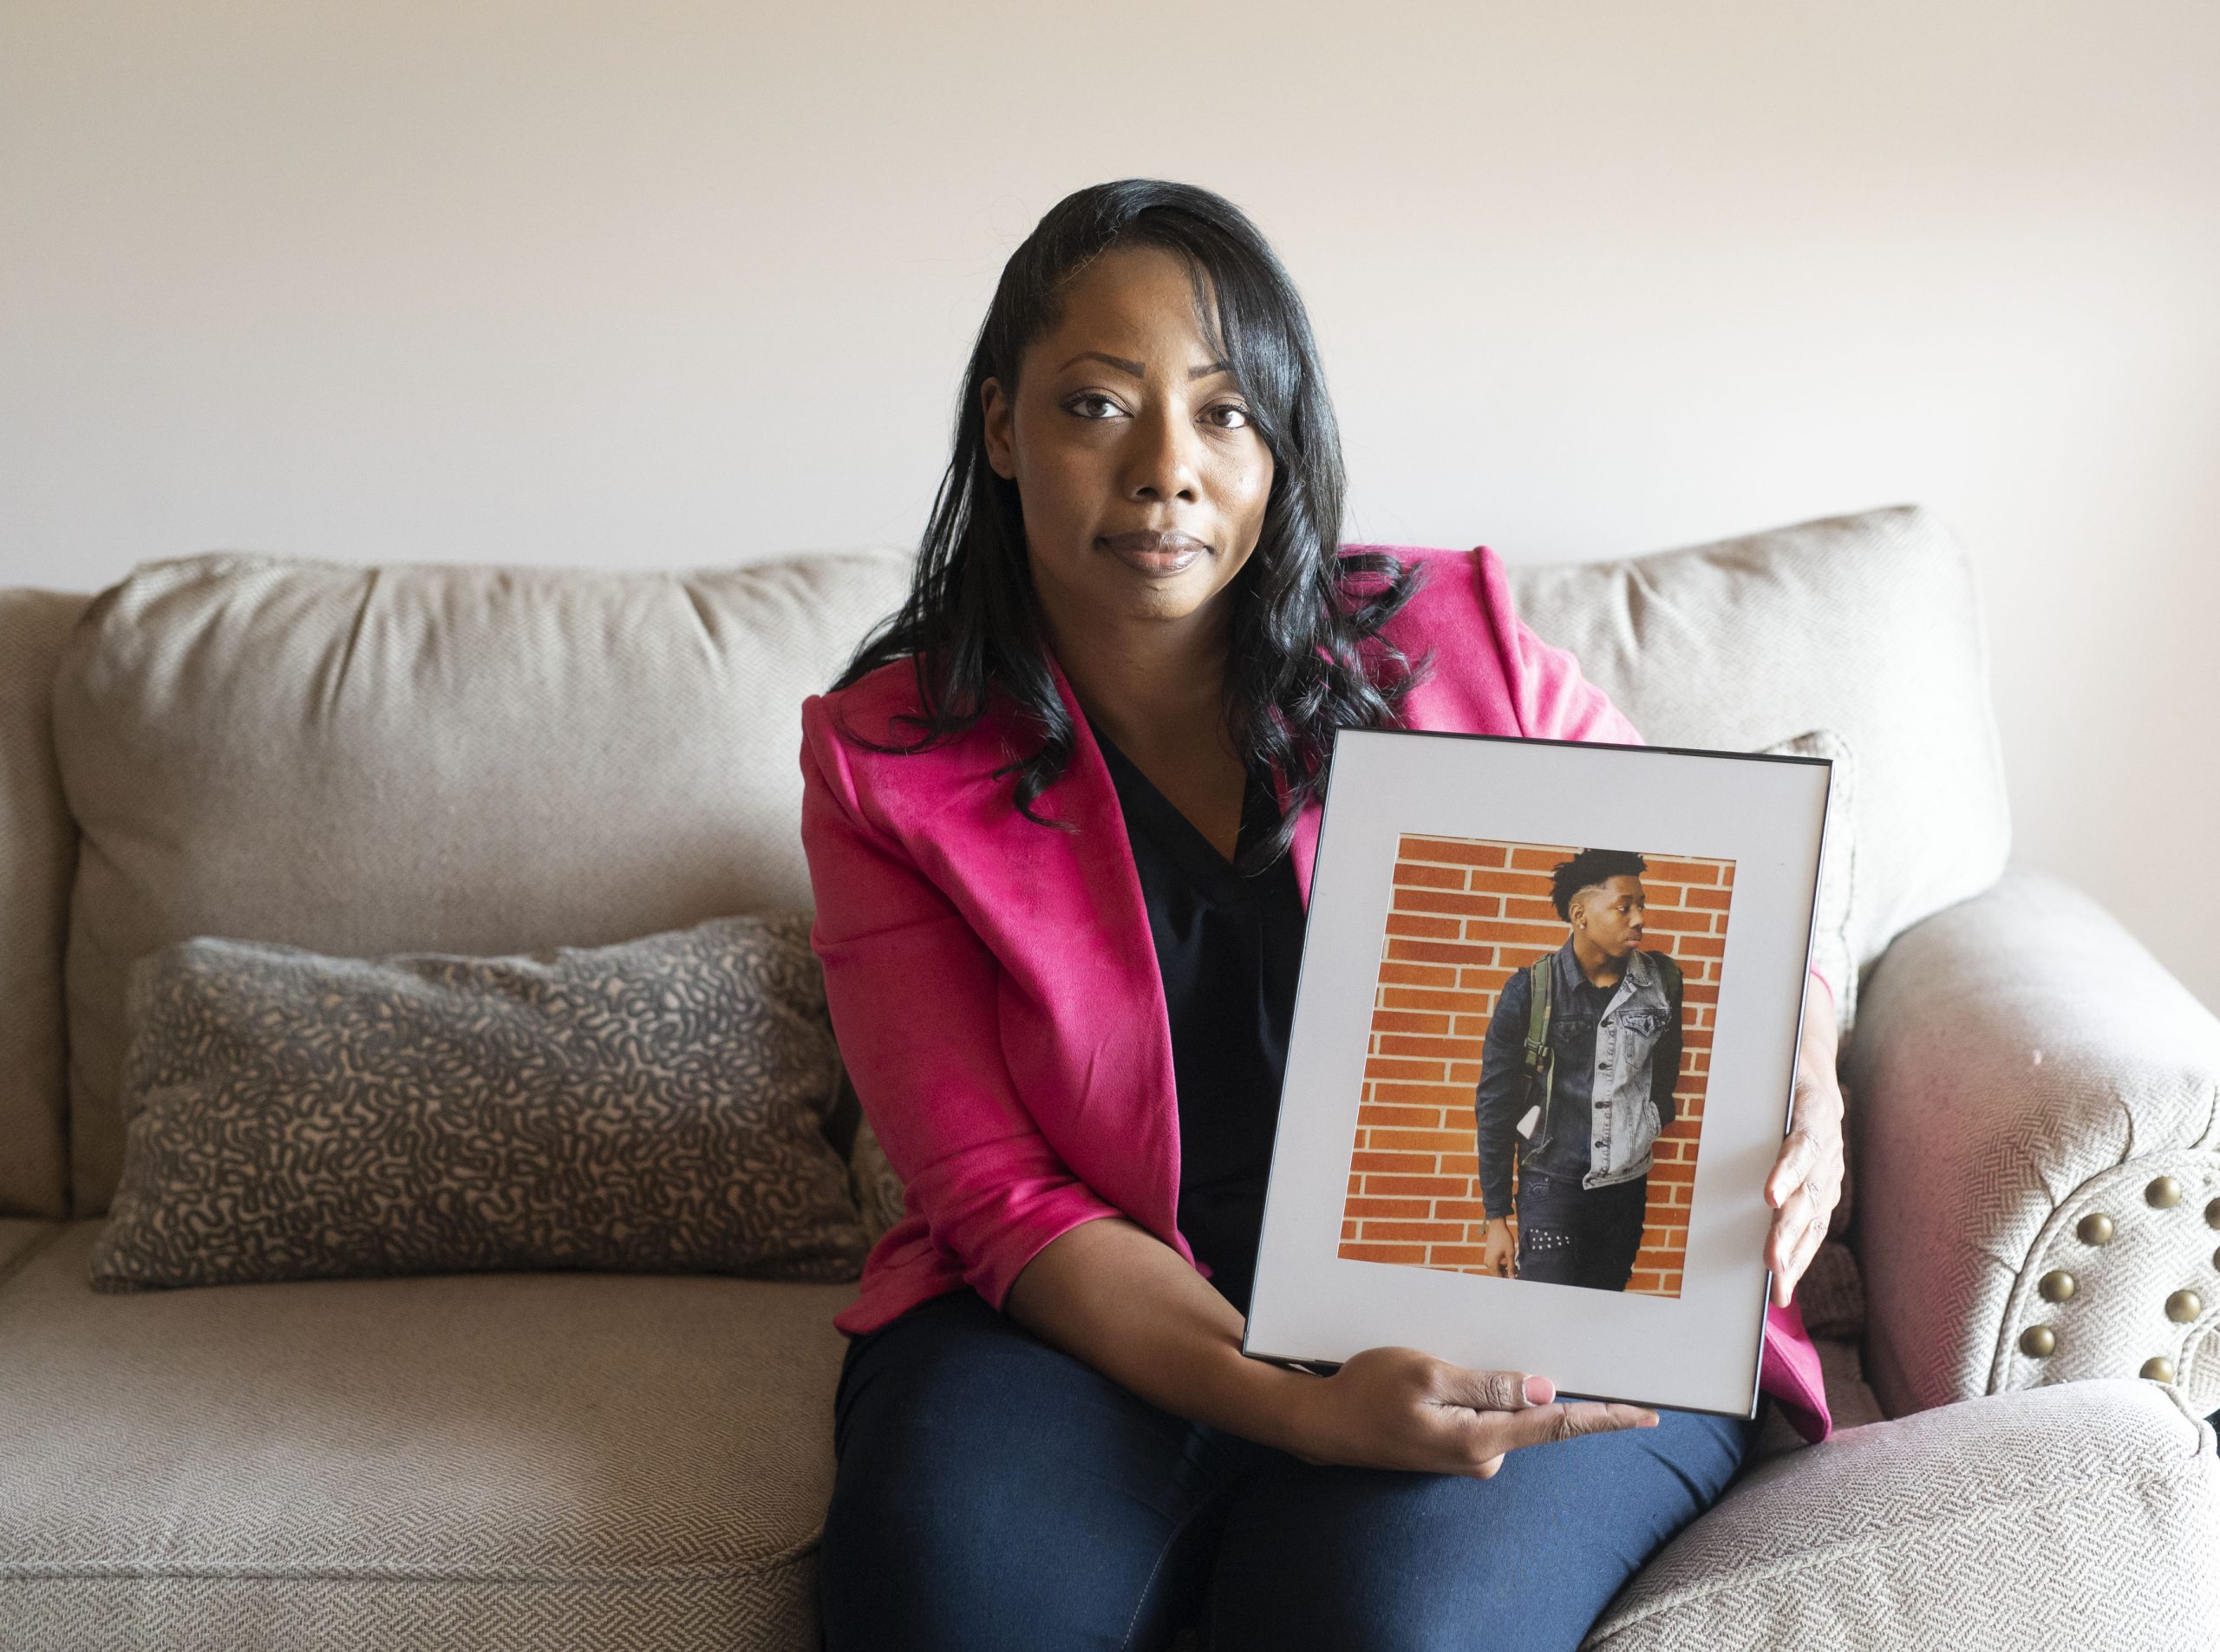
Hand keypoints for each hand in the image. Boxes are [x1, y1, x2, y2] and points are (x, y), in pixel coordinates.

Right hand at [1284, 1346, 1656, 1476]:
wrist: (1323, 1425)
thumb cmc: (1368, 1393)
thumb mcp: (1428, 1374)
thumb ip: (1488, 1384)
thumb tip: (1543, 1389)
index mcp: (1481, 1441)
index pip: (1558, 1426)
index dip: (1606, 1418)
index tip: (1648, 1414)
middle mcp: (1482, 1457)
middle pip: (1530, 1415)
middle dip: (1525, 1383)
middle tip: (1485, 1353)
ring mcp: (1466, 1457)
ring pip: (1503, 1412)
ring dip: (1490, 1386)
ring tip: (1433, 1365)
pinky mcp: (1452, 1449)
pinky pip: (1483, 1417)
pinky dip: (1474, 1395)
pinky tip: (1434, 1380)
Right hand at [1482, 1217, 1516, 1278]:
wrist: (1497, 1227)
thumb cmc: (1504, 1239)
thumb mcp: (1510, 1254)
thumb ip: (1511, 1267)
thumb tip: (1512, 1278)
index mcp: (1492, 1264)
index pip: (1499, 1278)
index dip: (1508, 1280)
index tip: (1516, 1279)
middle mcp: (1487, 1263)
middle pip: (1497, 1275)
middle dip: (1507, 1275)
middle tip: (1517, 1272)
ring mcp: (1487, 1259)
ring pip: (1496, 1270)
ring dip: (1505, 1270)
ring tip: (1515, 1267)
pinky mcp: (1488, 1255)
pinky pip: (1495, 1265)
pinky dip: (1502, 1265)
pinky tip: (1509, 1262)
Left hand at [1764, 984, 1845, 1307]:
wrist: (1809, 1072)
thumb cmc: (1773, 1078)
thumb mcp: (1764, 1074)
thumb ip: (1740, 1089)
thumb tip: (1689, 1091)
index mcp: (1814, 1112)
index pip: (1803, 1144)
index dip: (1788, 1171)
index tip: (1769, 1197)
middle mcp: (1828, 1148)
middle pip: (1808, 1193)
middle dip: (1788, 1230)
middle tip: (1771, 1260)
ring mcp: (1830, 1173)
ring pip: (1815, 1218)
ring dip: (1795, 1253)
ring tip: (1776, 1282)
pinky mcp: (1827, 1191)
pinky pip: (1816, 1229)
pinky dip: (1799, 1258)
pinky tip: (1782, 1286)